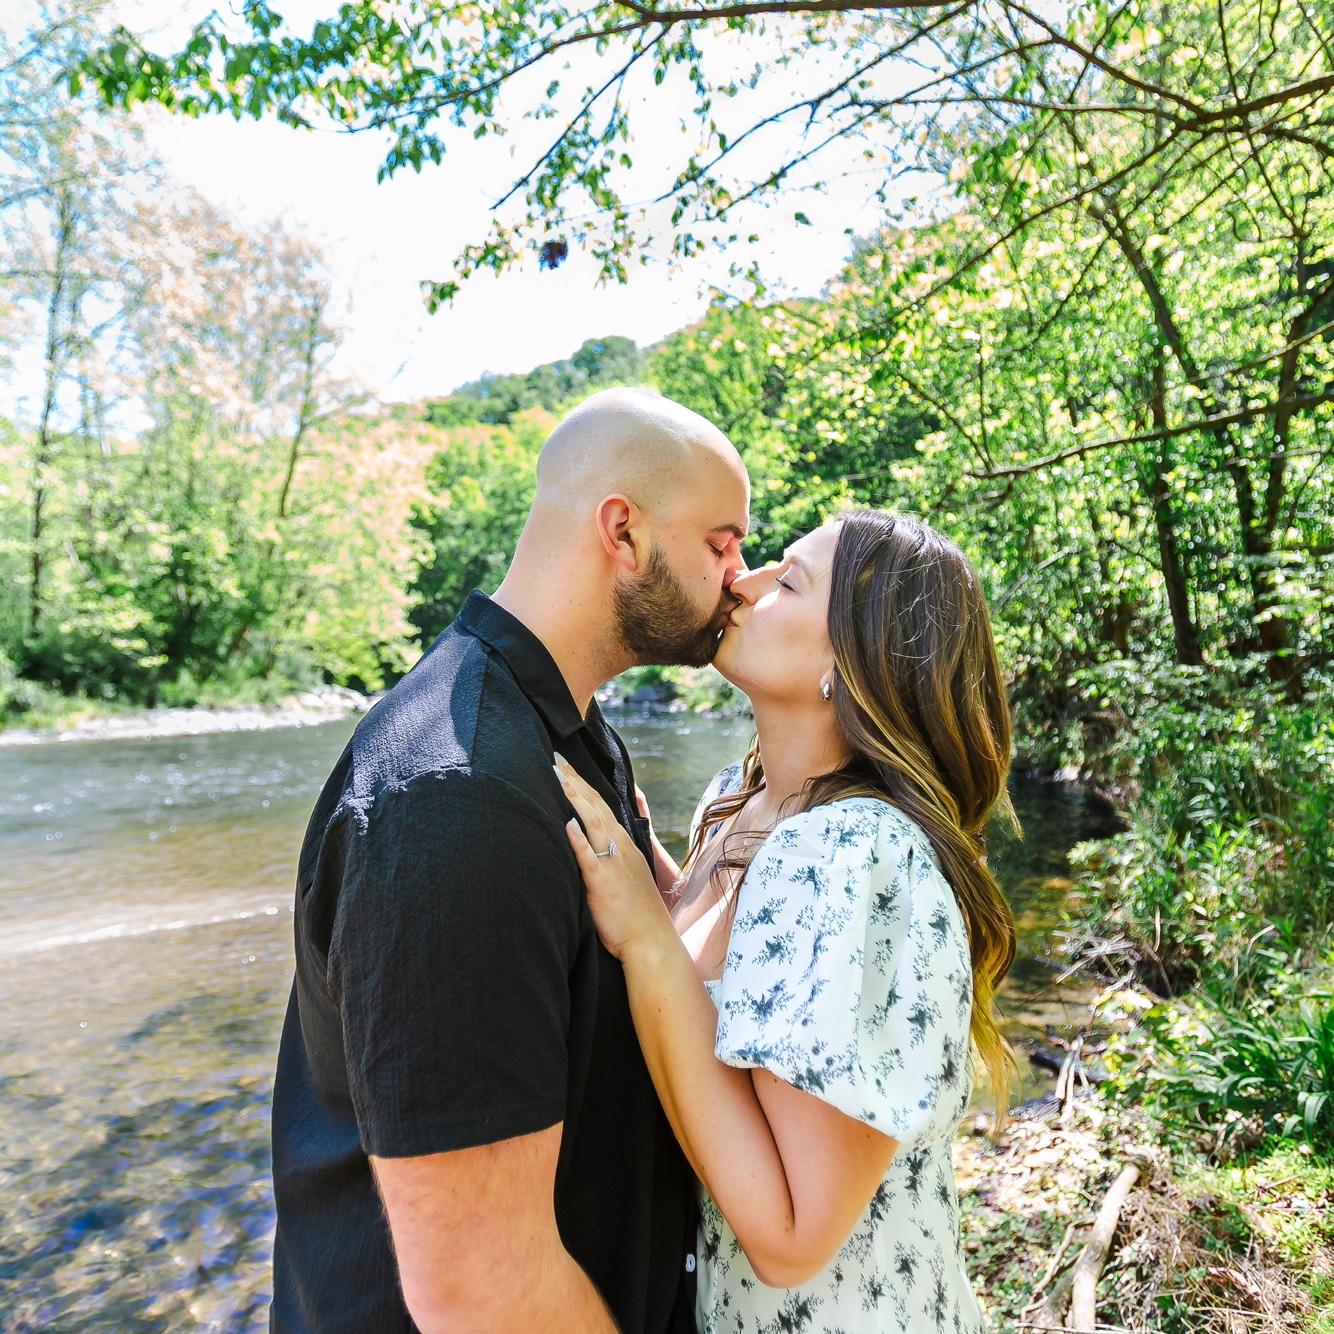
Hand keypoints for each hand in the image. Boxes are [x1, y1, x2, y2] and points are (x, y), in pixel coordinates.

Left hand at [555, 755, 673, 962]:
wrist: (651, 941)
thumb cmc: (637, 914)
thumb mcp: (627, 876)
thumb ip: (611, 856)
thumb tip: (594, 840)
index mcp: (624, 845)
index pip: (601, 807)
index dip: (583, 786)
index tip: (566, 768)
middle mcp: (619, 847)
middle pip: (595, 806)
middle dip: (575, 781)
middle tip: (556, 759)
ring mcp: (612, 863)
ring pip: (593, 822)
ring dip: (575, 797)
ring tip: (557, 776)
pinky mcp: (603, 883)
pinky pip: (589, 857)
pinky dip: (578, 838)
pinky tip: (567, 823)